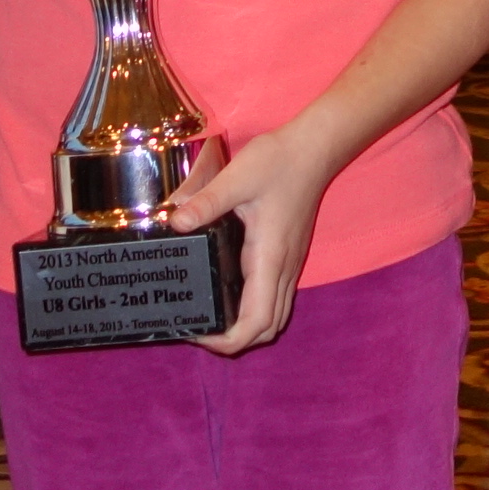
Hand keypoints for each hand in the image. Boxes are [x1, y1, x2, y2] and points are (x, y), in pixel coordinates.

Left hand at [164, 126, 346, 354]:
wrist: (314, 148)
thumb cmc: (279, 162)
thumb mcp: (238, 177)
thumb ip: (206, 202)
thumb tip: (174, 223)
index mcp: (269, 257)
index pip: (257, 323)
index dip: (228, 341)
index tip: (198, 332)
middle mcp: (283, 268)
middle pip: (267, 329)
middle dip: (234, 340)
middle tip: (198, 326)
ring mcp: (289, 263)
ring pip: (274, 315)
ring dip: (247, 327)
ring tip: (211, 314)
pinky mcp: (288, 254)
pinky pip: (275, 297)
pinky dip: (254, 308)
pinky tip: (229, 291)